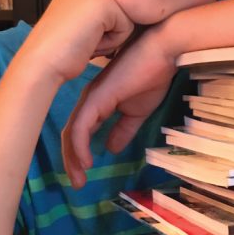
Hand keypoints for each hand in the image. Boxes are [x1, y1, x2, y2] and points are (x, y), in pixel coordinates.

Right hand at [20, 0, 133, 83]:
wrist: (41, 63)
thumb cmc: (56, 50)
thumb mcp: (78, 21)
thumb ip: (97, 12)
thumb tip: (122, 17)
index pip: (112, 5)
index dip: (101, 27)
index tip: (77, 33)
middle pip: (121, 10)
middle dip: (106, 31)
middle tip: (80, 38)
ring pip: (126, 19)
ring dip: (109, 39)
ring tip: (83, 40)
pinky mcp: (105, 3)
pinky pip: (126, 29)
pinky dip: (110, 43)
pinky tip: (87, 42)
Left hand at [61, 28, 176, 187]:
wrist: (163, 51)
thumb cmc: (153, 74)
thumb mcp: (138, 110)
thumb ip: (124, 129)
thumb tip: (111, 148)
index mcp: (97, 101)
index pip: (80, 131)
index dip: (78, 154)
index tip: (84, 174)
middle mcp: (89, 99)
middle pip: (70, 134)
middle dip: (71, 161)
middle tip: (78, 183)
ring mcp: (91, 98)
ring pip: (71, 133)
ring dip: (72, 159)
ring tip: (79, 179)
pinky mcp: (97, 98)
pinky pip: (81, 127)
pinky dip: (80, 147)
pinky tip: (88, 161)